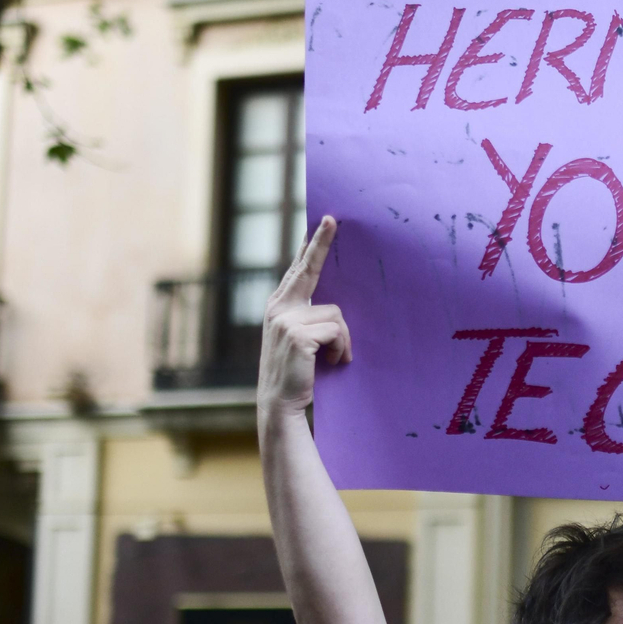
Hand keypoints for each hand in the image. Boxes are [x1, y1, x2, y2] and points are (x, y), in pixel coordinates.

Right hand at [258, 216, 350, 418]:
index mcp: (279, 306)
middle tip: (334, 219)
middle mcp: (279, 307)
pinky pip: (337, 331)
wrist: (280, 404)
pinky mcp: (298, 334)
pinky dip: (342, 349)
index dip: (311, 245)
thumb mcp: (299, 340)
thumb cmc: (297, 373)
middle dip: (321, 243)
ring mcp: (286, 319)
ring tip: (334, 358)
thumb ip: (309, 318)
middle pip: (308, 268)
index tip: (324, 221)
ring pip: (336, 313)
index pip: (299, 269)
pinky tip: (333, 363)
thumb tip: (334, 303)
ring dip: (343, 339)